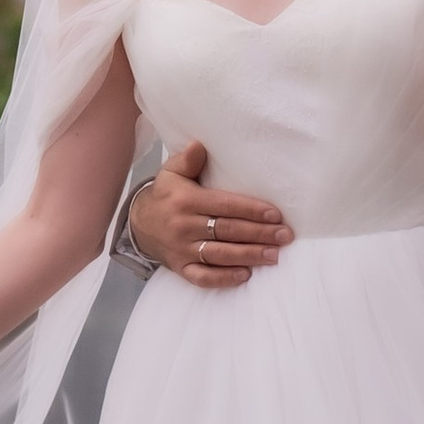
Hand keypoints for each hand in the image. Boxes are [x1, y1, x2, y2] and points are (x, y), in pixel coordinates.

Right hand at [126, 140, 292, 287]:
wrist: (138, 224)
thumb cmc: (166, 195)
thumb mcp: (170, 173)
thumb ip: (187, 160)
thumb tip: (199, 145)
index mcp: (186, 201)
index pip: (224, 206)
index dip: (251, 209)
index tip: (275, 214)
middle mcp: (184, 226)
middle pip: (227, 231)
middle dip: (259, 234)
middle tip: (284, 236)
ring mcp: (182, 250)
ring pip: (219, 255)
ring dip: (248, 256)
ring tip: (274, 255)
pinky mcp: (180, 268)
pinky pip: (203, 277)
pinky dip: (223, 278)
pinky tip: (245, 275)